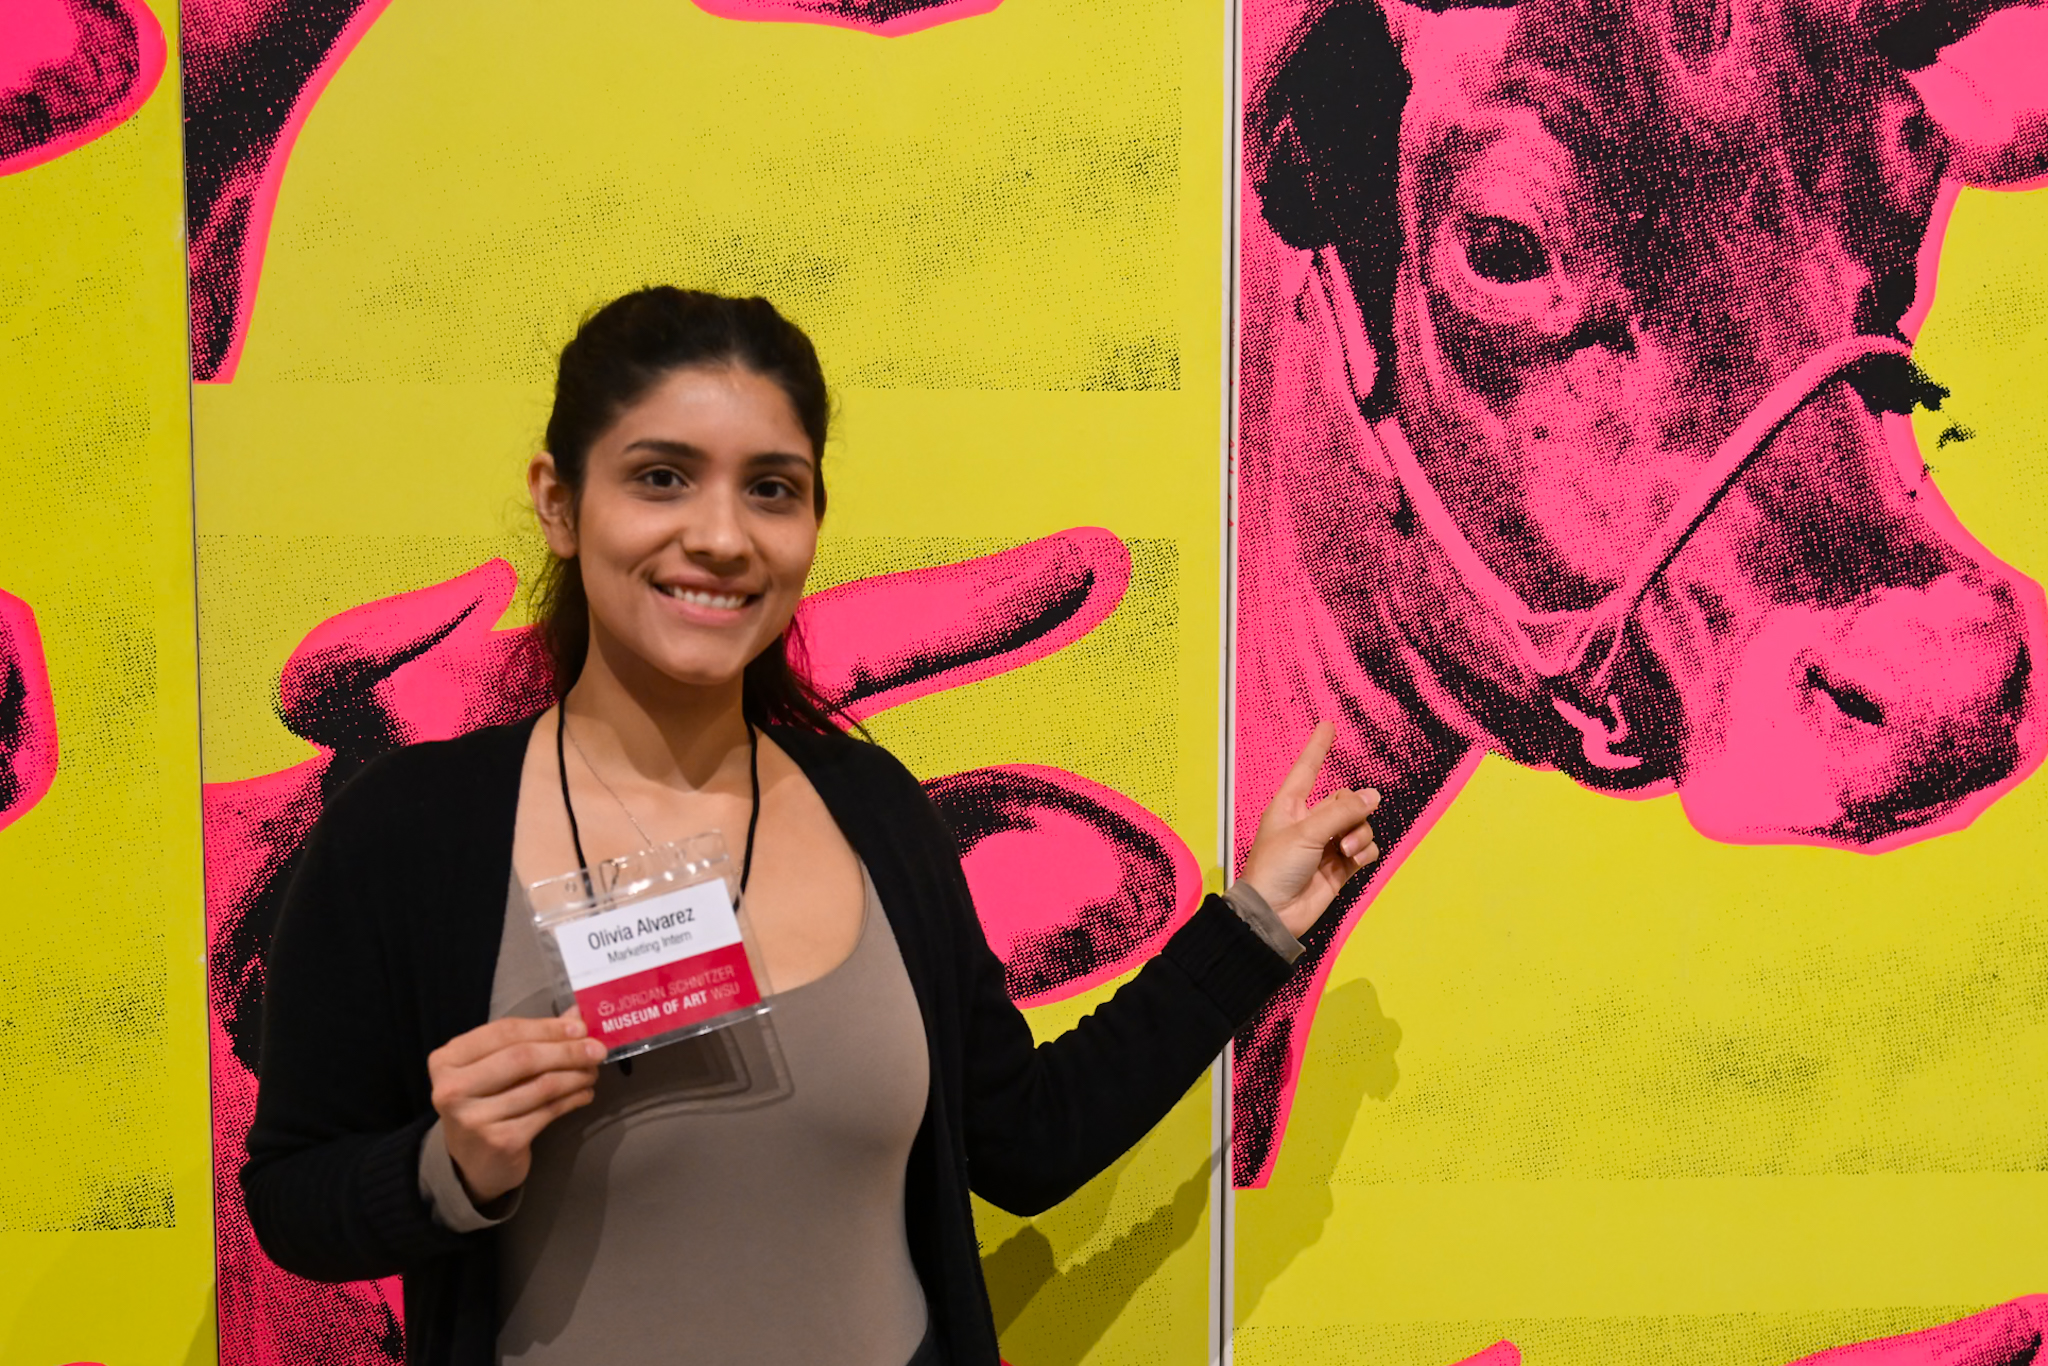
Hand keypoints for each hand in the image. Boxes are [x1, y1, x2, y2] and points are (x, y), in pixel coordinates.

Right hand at [426, 1010, 604, 1203]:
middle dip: (566, 1051)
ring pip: (540, 1086)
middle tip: (598, 1050)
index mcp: (447, 1060)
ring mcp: (474, 1118)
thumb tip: (576, 1014)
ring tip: (592, 1072)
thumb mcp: (496, 1067)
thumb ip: (530, 1039)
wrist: (473, 1164)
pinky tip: (585, 1094)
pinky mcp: (500, 1141)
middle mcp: (453, 1088)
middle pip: (523, 1057)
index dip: (546, 1027)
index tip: (580, 1027)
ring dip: (575, 1075)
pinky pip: (547, 1111)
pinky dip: (572, 1099)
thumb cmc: (486, 1104)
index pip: (504, 1032)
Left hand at [1237, 722, 1380, 938]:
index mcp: (1290, 806)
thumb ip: (1342, 812)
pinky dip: (1365, 853)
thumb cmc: (1275, 868)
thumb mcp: (1306, 833)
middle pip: (1346, 800)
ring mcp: (1326, 845)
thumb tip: (1374, 795)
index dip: (1318, 747)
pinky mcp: (1340, 867)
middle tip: (1346, 830)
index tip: (1328, 724)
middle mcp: (1309, 821)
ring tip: (1345, 853)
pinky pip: (1365, 849)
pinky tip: (1354, 861)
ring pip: (1359, 825)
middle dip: (1354, 811)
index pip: (1307, 769)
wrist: (1275, 914)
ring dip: (1360, 836)